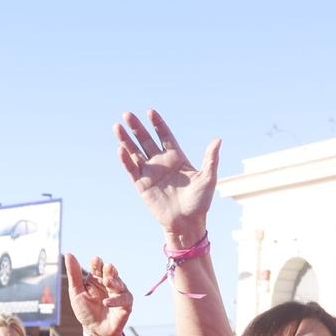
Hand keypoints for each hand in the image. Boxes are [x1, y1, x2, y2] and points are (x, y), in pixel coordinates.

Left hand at [65, 255, 132, 335]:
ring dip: (114, 282)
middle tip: (107, 267)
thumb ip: (74, 275)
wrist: (94, 330)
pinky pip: (123, 299)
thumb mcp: (76, 292)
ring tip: (107, 282)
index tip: (95, 260)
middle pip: (111, 273)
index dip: (97, 264)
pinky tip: (106, 302)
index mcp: (97, 278)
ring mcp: (118, 293)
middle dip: (109, 270)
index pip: (98, 267)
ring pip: (119, 284)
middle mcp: (109, 283)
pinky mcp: (126, 304)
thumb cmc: (85, 310)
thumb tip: (68, 254)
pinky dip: (115, 300)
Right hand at [116, 110, 218, 242]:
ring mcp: (150, 173)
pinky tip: (121, 149)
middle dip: (137, 128)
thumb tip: (218, 140)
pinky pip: (131, 169)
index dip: (157, 124)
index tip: (150, 112)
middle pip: (146, 140)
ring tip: (117, 126)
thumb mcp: (208, 178)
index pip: (164, 136)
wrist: (187, 223)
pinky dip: (125, 159)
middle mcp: (161, 162)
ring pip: (135, 152)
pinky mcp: (142, 185)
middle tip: (127, 114)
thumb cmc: (200, 202)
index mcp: (177, 157)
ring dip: (126, 140)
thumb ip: (211, 158)